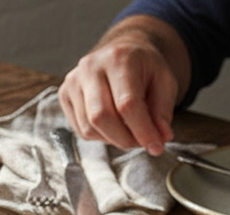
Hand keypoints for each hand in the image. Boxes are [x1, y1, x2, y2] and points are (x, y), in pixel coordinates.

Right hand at [59, 15, 191, 155]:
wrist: (122, 53)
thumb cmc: (144, 68)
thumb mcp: (165, 82)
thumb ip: (162, 111)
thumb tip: (160, 137)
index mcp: (119, 58)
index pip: (127, 103)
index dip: (142, 130)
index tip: (156, 147)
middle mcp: (90, 67)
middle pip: (101, 117)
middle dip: (125, 139)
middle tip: (141, 142)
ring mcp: (74, 81)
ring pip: (89, 128)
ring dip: (112, 139)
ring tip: (129, 130)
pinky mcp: (65, 94)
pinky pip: (80, 129)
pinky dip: (100, 135)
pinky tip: (112, 125)